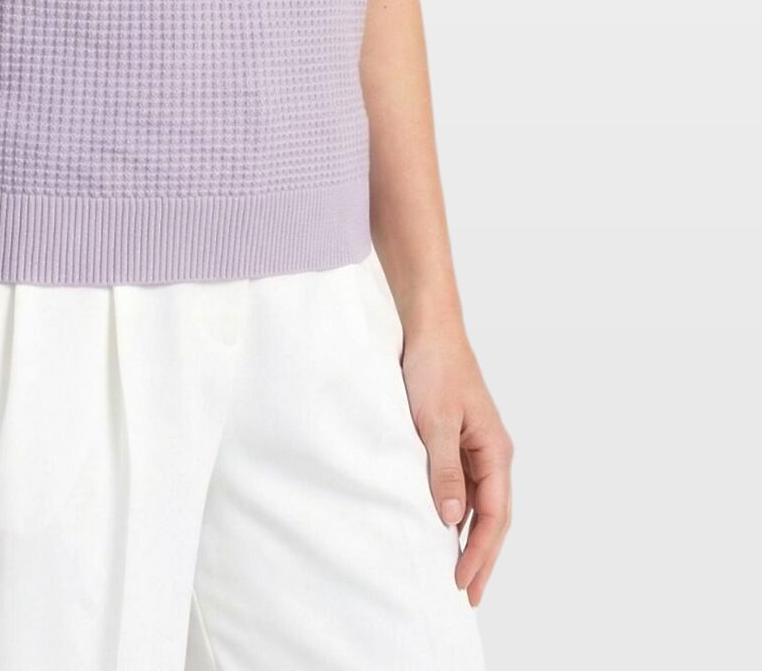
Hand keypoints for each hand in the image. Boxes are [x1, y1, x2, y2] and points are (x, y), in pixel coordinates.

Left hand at [398, 324, 512, 605]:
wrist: (428, 328)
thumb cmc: (435, 368)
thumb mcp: (434, 422)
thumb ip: (444, 470)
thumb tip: (453, 519)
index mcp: (495, 450)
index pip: (494, 515)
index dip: (480, 552)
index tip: (463, 582)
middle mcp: (492, 452)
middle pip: (493, 516)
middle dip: (482, 556)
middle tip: (467, 595)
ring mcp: (477, 446)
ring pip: (480, 504)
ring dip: (471, 538)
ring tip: (458, 572)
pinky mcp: (459, 439)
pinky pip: (464, 486)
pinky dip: (459, 513)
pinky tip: (445, 527)